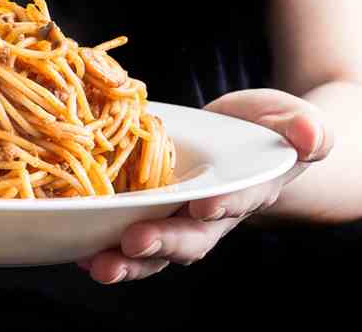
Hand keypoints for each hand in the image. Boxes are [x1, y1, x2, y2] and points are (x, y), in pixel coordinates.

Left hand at [77, 88, 333, 282]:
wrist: (248, 139)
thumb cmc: (272, 131)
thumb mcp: (292, 122)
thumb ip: (304, 129)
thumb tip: (311, 133)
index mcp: (246, 191)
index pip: (234, 202)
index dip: (220, 205)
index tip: (204, 204)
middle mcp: (209, 213)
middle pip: (188, 237)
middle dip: (162, 241)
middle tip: (134, 242)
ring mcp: (177, 214)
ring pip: (153, 246)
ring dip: (125, 259)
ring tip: (97, 265)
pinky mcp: (149, 206)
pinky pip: (126, 230)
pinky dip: (101, 242)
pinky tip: (77, 249)